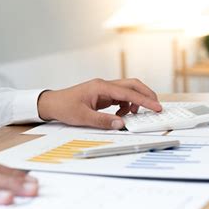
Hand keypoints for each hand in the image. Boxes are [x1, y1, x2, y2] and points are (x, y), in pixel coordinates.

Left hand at [37, 78, 161, 129]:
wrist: (52, 103)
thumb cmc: (64, 107)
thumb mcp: (83, 117)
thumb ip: (103, 121)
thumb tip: (121, 124)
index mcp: (100, 87)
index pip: (128, 92)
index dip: (144, 100)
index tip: (157, 107)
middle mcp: (104, 85)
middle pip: (132, 85)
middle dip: (146, 95)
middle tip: (156, 107)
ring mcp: (104, 89)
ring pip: (127, 91)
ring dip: (135, 101)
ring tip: (132, 115)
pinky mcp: (103, 95)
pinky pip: (120, 97)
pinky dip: (126, 105)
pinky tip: (120, 114)